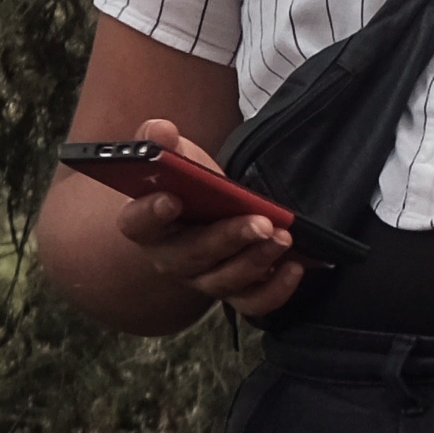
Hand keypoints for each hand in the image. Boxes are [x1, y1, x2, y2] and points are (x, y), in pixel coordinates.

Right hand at [107, 119, 311, 321]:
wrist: (209, 210)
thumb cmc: (189, 184)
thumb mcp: (176, 156)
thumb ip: (163, 142)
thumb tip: (161, 130)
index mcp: (146, 224)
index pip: (138, 224)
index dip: (151, 213)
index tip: (172, 198)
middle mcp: (170, 259)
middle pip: (191, 257)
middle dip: (227, 239)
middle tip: (260, 222)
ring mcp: (203, 279)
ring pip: (224, 281)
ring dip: (256, 260)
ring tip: (282, 236)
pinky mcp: (234, 290)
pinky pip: (252, 303)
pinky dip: (275, 290)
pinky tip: (295, 265)